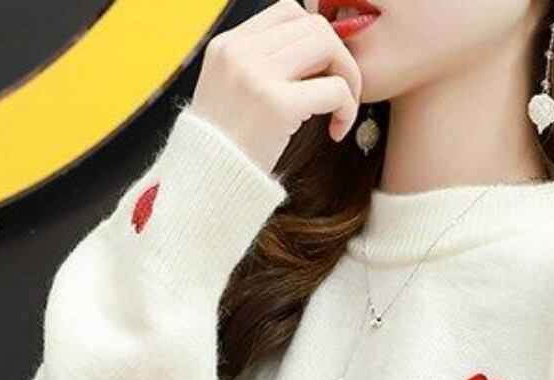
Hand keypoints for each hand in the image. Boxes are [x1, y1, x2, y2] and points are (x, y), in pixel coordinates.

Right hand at [190, 0, 362, 172]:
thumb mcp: (228, 94)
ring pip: (329, 47)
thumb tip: (311, 54)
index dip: (315, 38)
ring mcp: (257, 76)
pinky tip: (337, 131)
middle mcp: (240, 53)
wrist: (204, 188)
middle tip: (339, 94)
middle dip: (338, 57)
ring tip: (341, 110)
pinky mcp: (277, 106)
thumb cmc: (223, 152)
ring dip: (348, 78)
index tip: (319, 73)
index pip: (289, 11)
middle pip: (314, 26)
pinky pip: (336, 89)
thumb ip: (259, 67)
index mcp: (227, 45)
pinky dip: (347, 109)